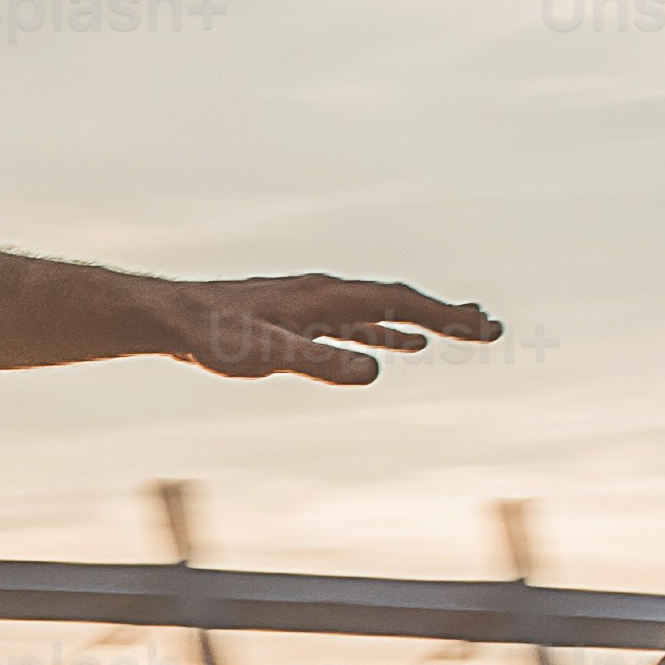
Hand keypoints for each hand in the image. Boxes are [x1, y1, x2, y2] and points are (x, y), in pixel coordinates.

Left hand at [151, 274, 497, 384]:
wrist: (172, 317)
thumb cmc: (213, 336)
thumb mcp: (267, 353)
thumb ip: (319, 361)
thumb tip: (374, 371)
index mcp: (327, 296)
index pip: (398, 302)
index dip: (443, 315)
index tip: (483, 328)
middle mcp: (328, 293)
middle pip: (400, 301)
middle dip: (447, 314)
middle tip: (492, 328)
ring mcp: (316, 305)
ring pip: (383, 310)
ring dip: (424, 321)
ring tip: (463, 331)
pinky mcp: (302, 319)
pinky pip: (359, 323)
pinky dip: (388, 332)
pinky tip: (402, 347)